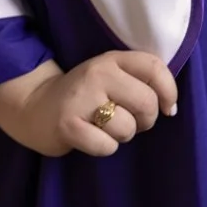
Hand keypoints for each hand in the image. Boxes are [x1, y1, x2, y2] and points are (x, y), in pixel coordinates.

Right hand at [0, 50, 177, 158]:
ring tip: (104, 128)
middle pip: (146, 102)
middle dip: (146, 120)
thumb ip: (138, 81)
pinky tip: (90, 137)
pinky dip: (104, 147)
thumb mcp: (109, 76)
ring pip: (127, 128)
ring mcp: (82, 99)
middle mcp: (97, 74)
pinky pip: (107, 146)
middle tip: (131, 121)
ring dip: (122, 136)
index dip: (169, 90)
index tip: (169, 108)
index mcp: (111, 59)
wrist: (35, 105)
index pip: (154, 67)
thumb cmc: (84, 95)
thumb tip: (172, 107)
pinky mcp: (69, 125)